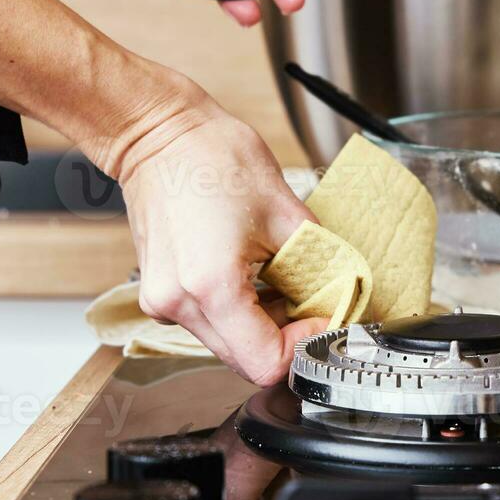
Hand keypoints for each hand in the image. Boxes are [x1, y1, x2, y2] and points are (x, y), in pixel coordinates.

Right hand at [119, 99, 327, 384]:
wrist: (157, 137)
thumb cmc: (213, 158)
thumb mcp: (287, 209)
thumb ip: (321, 261)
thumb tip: (342, 292)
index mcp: (212, 287)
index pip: (265, 363)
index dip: (302, 346)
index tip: (319, 317)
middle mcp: (180, 304)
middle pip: (246, 361)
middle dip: (285, 337)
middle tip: (306, 300)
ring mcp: (163, 303)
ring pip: (227, 345)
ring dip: (260, 326)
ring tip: (274, 279)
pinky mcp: (159, 296)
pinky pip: (208, 324)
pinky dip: (235, 312)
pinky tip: (247, 275)